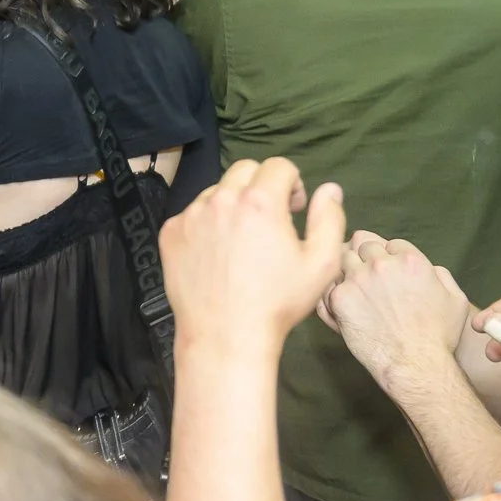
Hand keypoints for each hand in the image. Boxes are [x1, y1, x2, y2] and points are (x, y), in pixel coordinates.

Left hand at [159, 157, 345, 355]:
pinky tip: (217, 254)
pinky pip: (192, 214)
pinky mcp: (170, 233)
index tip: (294, 209)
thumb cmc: (278, 302)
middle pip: (245, 170)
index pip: (278, 166)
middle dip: (262, 185)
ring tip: (242, 240)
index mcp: (259, 201)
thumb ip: (329, 218)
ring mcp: (190, 215)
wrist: (225, 335)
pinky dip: (207, 224)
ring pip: (217, 191)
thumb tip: (330, 189)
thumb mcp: (321, 264)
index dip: (293, 183)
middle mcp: (221, 199)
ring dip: (233, 204)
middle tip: (270, 219)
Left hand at [320, 233, 471, 391]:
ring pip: (343, 257)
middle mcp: (382, 264)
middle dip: (366, 255)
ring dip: (347, 268)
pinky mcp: (340, 298)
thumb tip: (428, 268)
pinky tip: (341, 301)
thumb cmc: (438, 336)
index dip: (390, 256)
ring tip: (354, 286)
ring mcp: (358, 279)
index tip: (388, 271)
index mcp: (410, 260)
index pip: (390, 243)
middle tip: (367, 274)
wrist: (415, 365)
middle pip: (364, 242)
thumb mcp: (455, 299)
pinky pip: (328, 283)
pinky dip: (333, 289)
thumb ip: (440, 274)